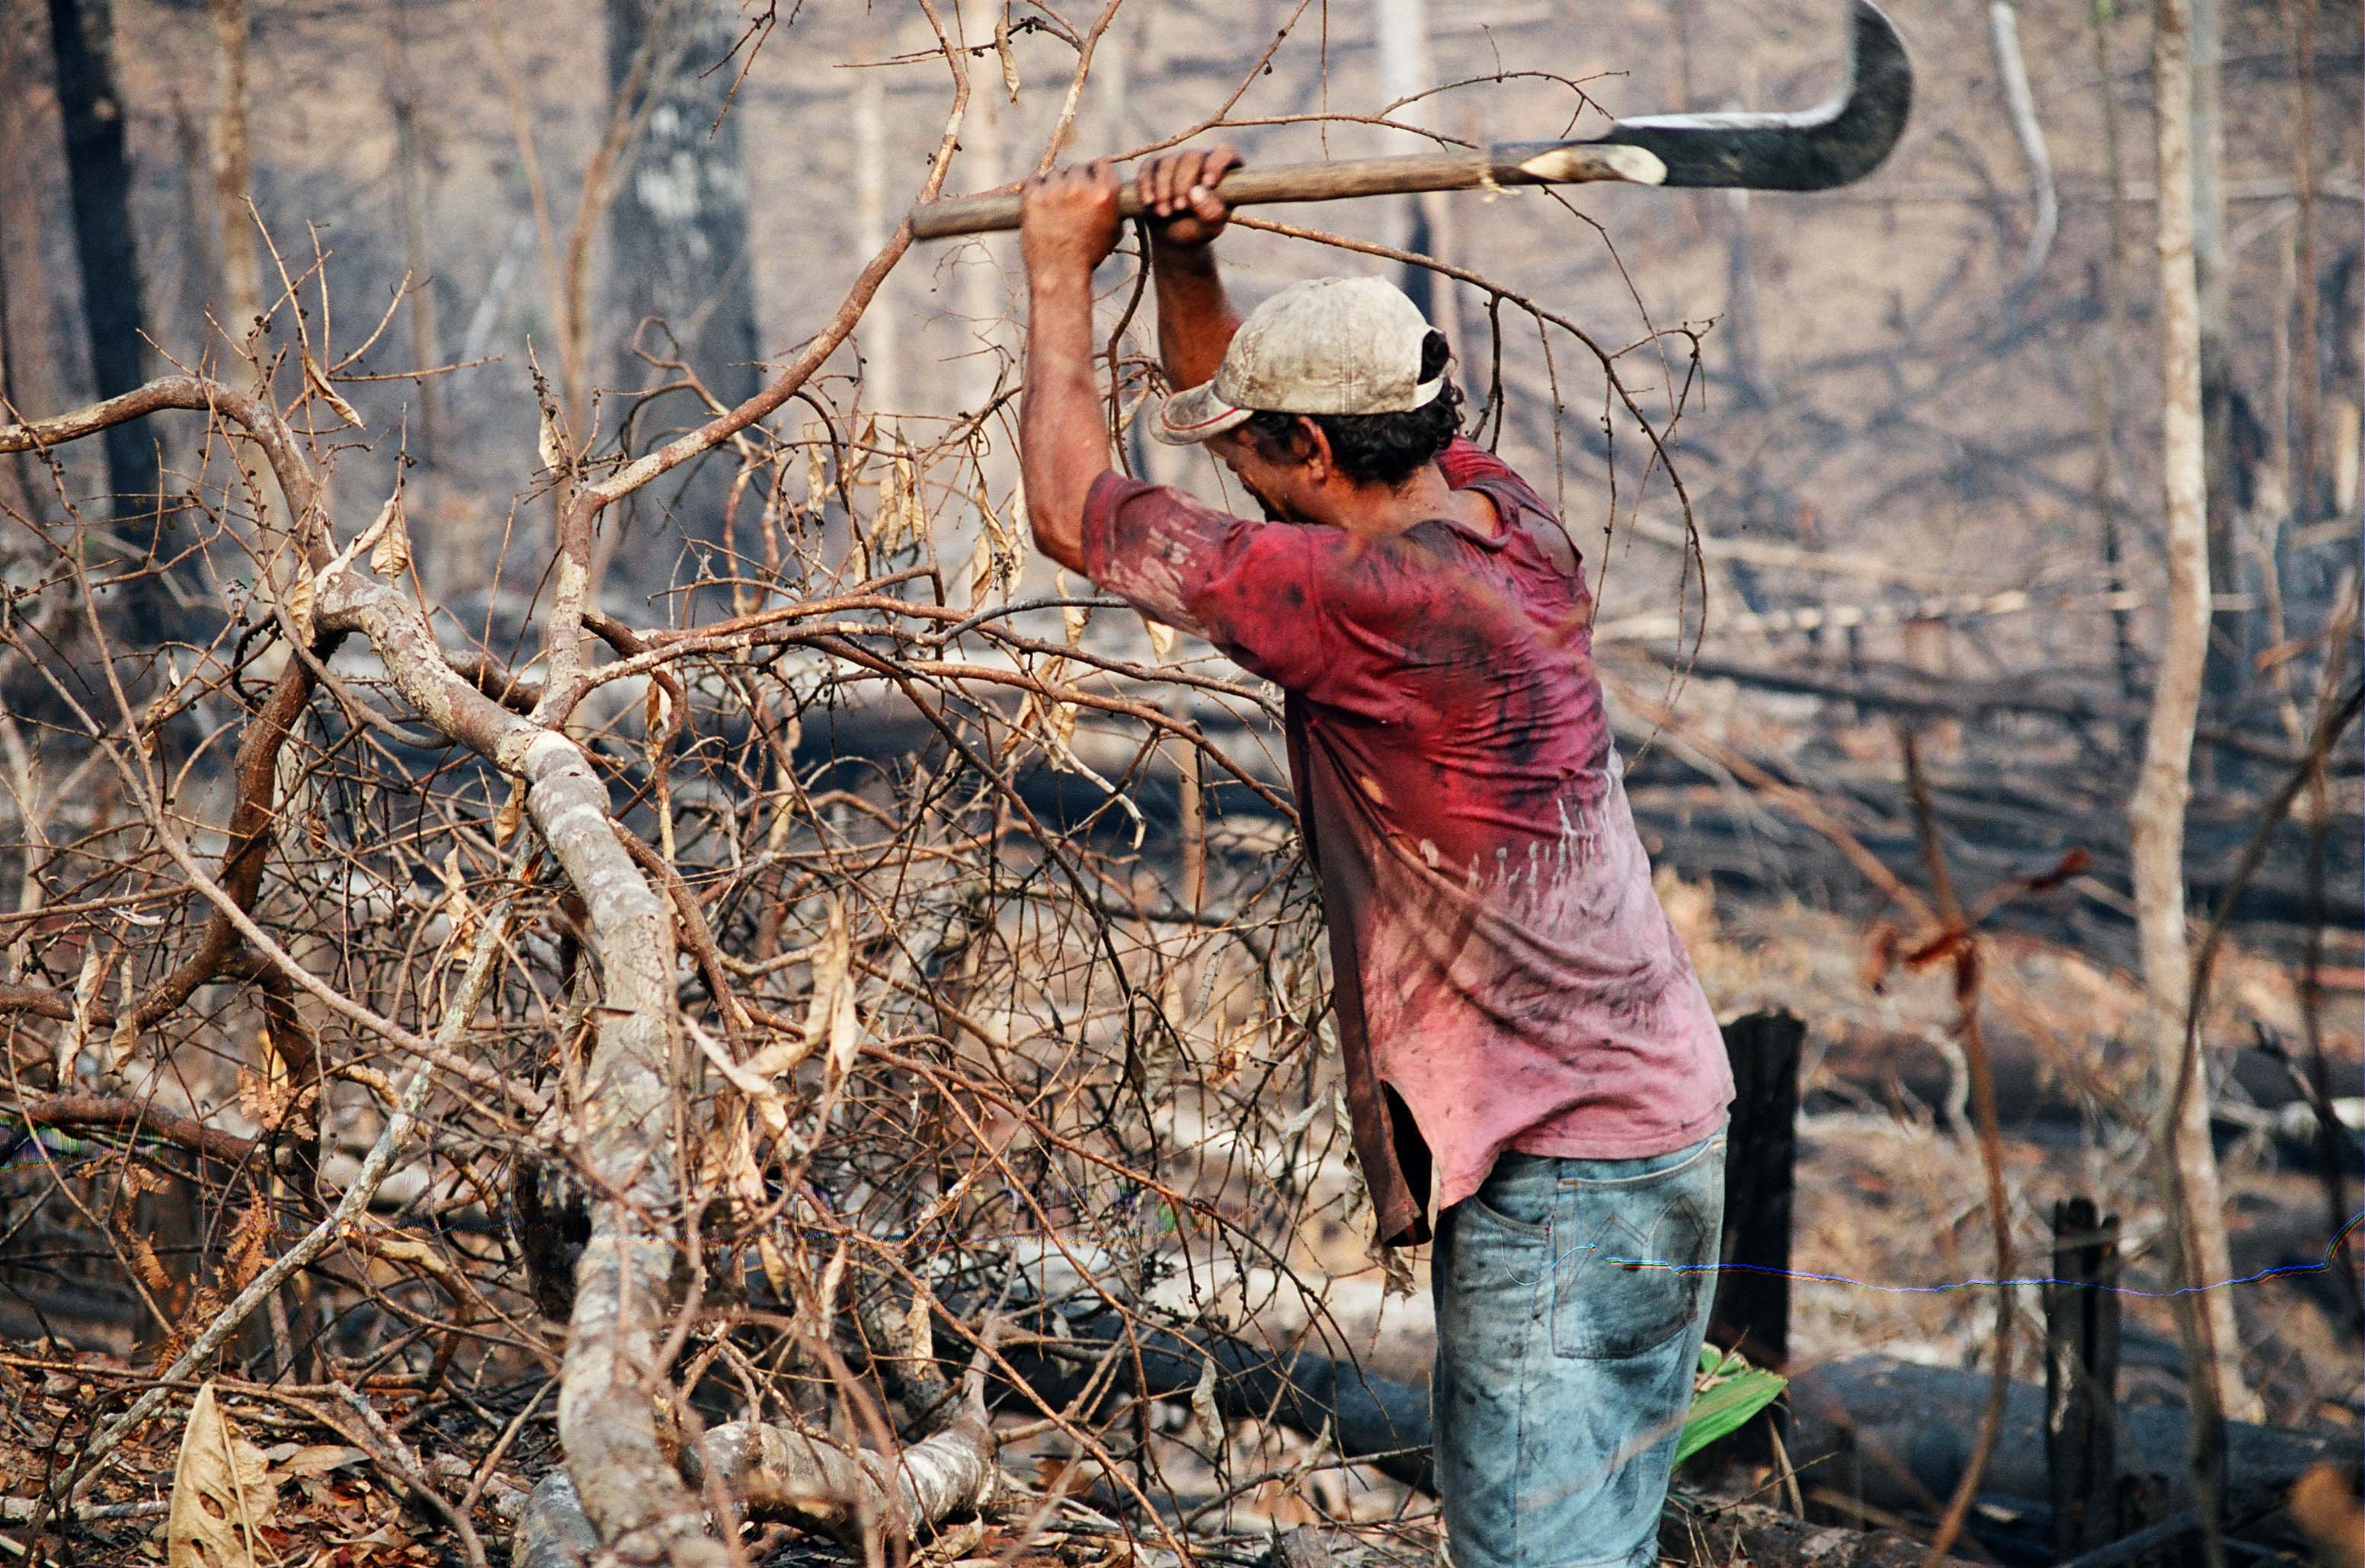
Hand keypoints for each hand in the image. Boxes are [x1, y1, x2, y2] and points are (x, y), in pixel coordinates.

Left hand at [1020, 160, 1121, 281]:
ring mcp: (1054, 190)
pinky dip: (1034, 189)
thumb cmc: (1088, 256)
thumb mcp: (1113, 232)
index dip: (1094, 171)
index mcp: (1104, 193)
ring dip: (1053, 185)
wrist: (1060, 273)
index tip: (1088, 179)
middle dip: (1073, 180)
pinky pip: (1032, 180)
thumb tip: (1110, 191)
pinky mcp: (1033, 196)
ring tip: (1053, 206)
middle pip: (1076, 168)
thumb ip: (1113, 207)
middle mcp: (1080, 187)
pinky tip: (1038, 202)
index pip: (1101, 164)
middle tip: (1068, 198)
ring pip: (1053, 174)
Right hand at [1136, 143, 1241, 248]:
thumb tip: (1196, 193)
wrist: (1170, 235)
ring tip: (1164, 212)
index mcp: (1224, 171)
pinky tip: (1149, 202)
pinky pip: (1149, 167)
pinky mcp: (1155, 165)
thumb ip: (1211, 213)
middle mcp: (1201, 159)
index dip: (1215, 164)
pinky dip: (1147, 185)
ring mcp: (1177, 159)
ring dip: (1164, 189)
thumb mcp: (1209, 228)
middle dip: (1183, 184)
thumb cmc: (1197, 229)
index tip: (1207, 183)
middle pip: (1192, 157)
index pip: (1225, 153)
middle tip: (1179, 208)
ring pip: (1169, 162)